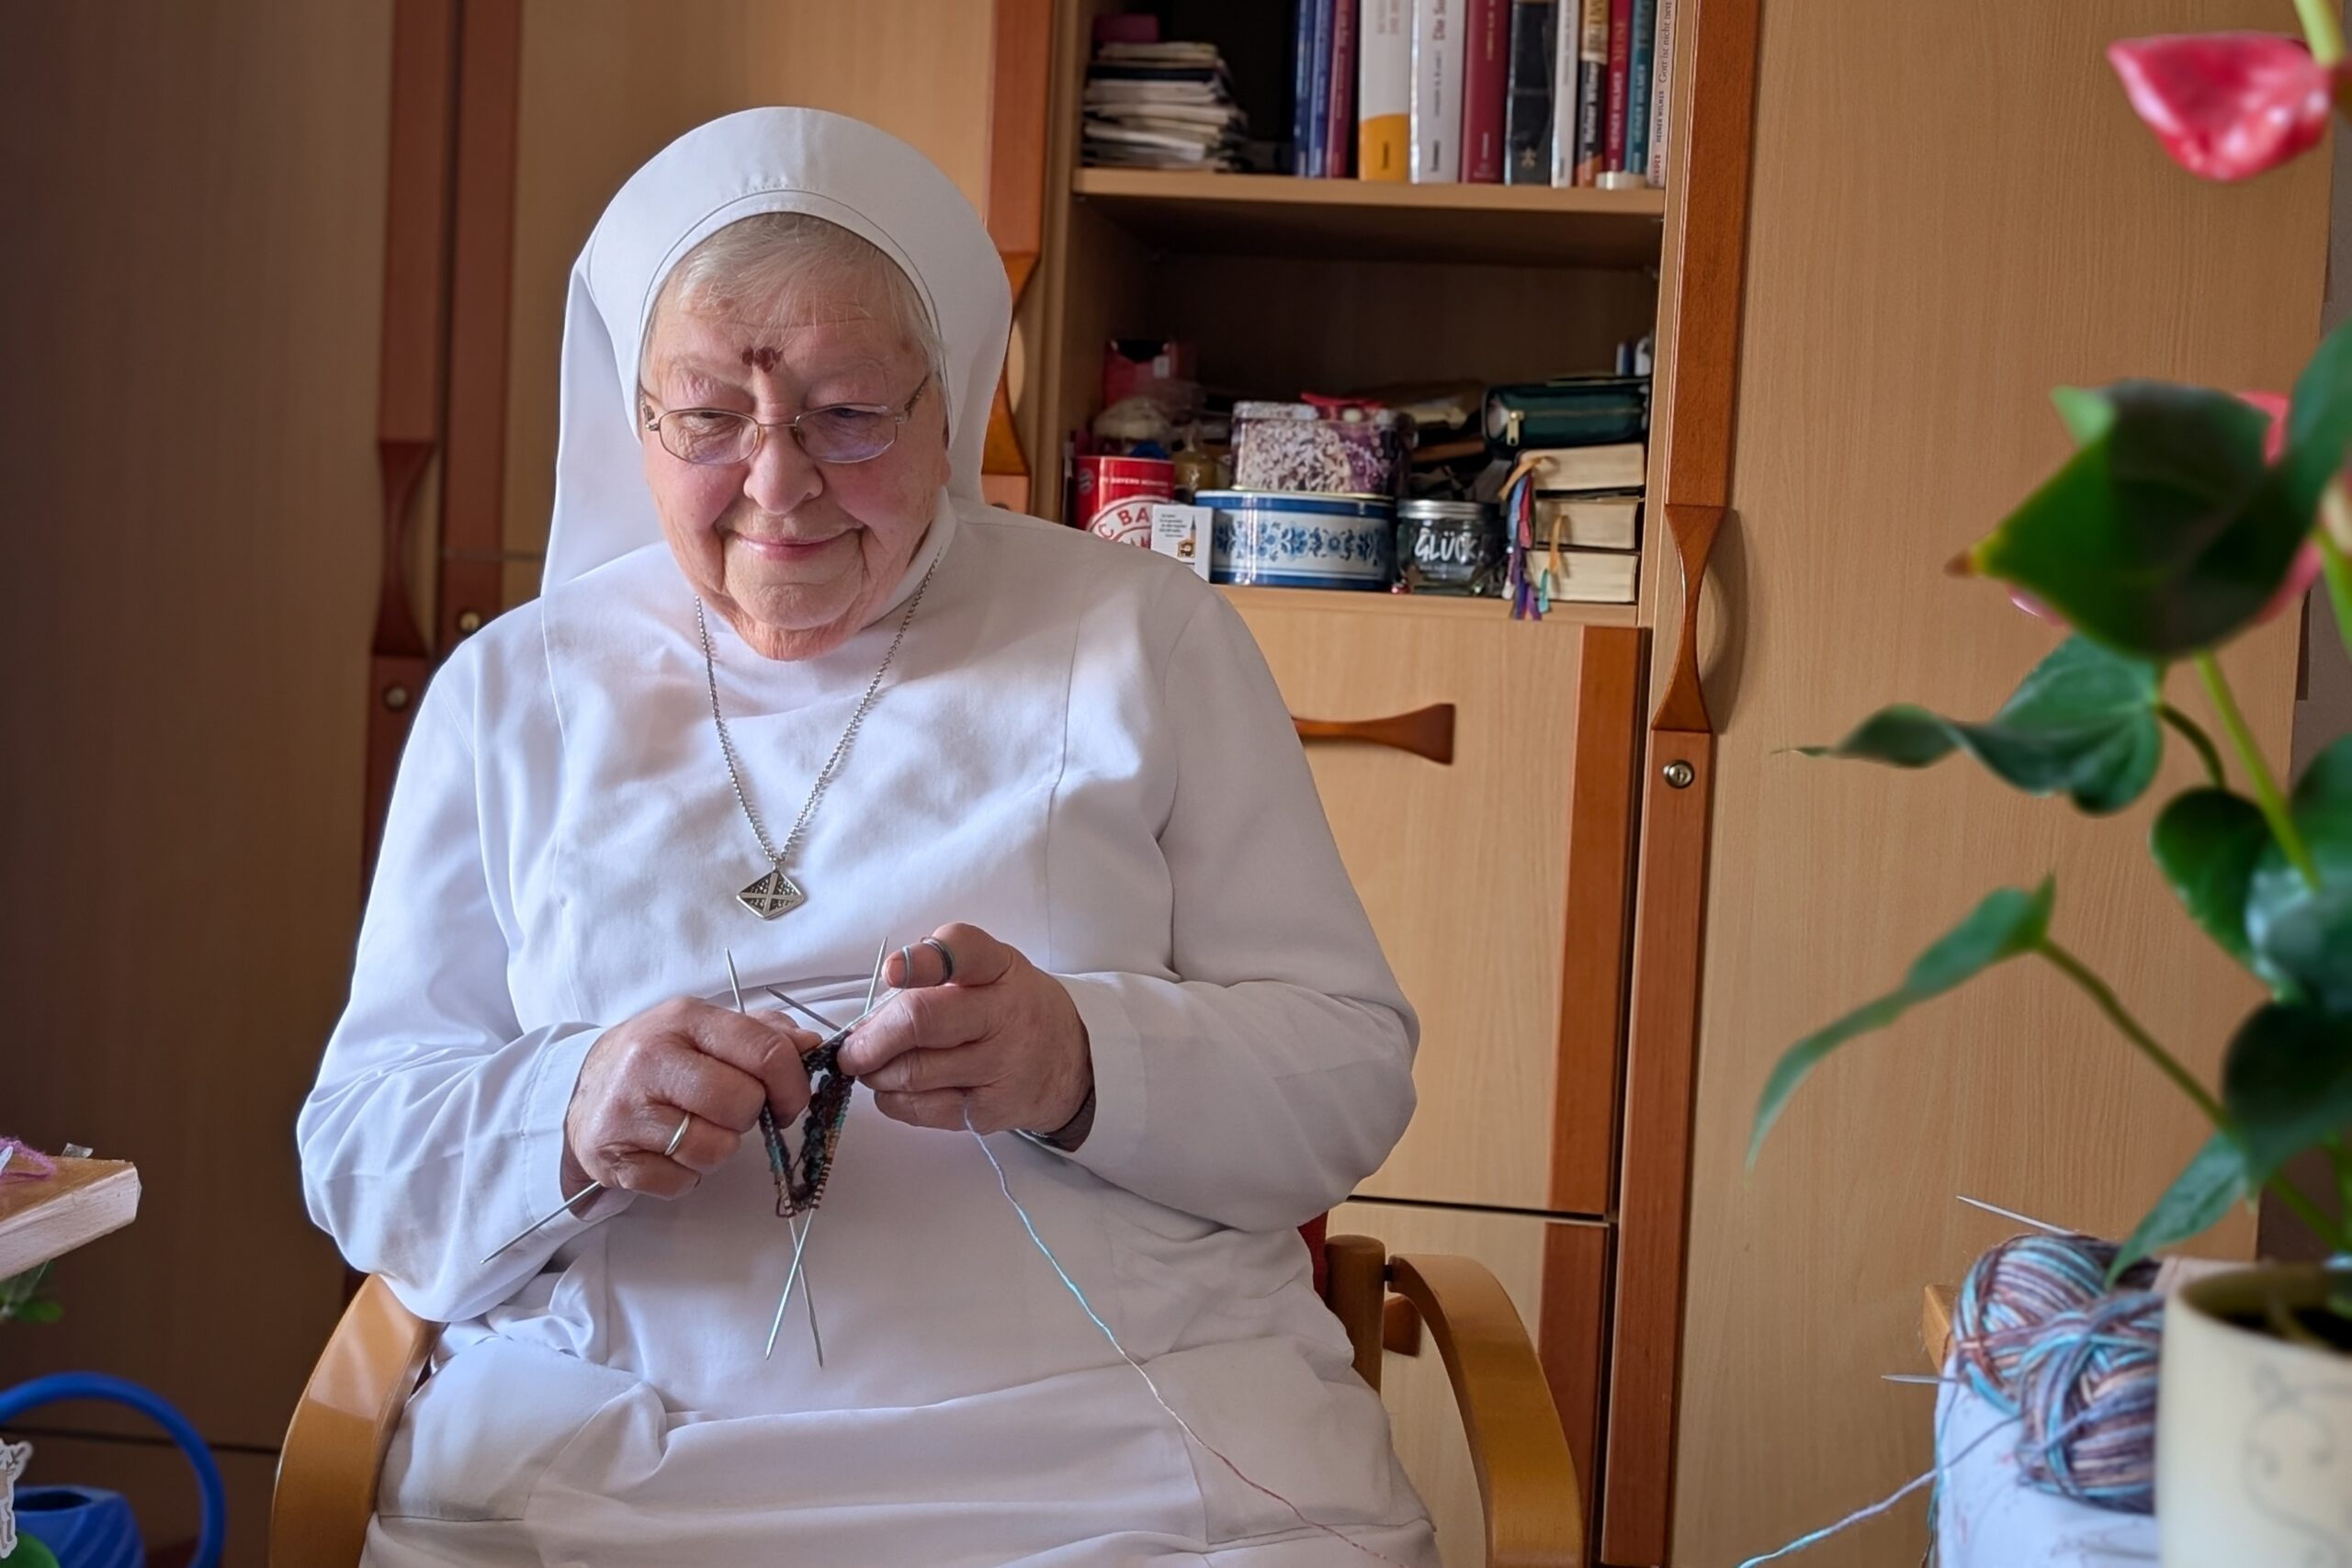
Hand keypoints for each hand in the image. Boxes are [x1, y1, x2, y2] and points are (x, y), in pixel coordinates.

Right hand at [563, 999, 817, 1199]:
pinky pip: (682, 1181)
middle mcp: (651, 1059)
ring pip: (716, 1149)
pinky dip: (686, 1174)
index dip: (792, 1084)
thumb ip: (763, 1034)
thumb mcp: (705, 1030)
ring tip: (696, 1129)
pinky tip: (669, 1150)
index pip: (764, 1052)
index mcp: (685, 1019)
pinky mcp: (614, 1158)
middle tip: (731, 1112)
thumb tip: (812, 1046)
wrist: (581, 1089)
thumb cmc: (657, 1059)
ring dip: (719, 1149)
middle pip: (743, 1104)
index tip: (790, 1099)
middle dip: (750, 1116)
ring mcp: (628, 1110)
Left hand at [837, 923, 1092, 1139]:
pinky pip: (920, 1110)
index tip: (890, 972)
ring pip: (912, 1072)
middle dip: (871, 1037)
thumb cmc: (1012, 1008)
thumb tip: (872, 1014)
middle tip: (851, 1047)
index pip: (963, 952)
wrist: (1069, 1063)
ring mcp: (999, 1068)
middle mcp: (1004, 1016)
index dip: (921, 962)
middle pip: (921, 1022)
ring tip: (873, 1065)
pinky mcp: (988, 1112)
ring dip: (875, 1071)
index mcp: (1000, 969)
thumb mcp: (990, 968)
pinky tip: (896, 1088)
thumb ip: (934, 972)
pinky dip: (893, 1099)